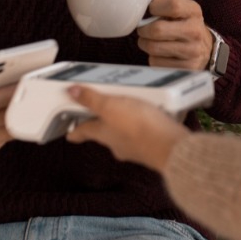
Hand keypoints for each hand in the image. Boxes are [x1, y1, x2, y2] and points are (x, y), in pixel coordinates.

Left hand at [65, 85, 189, 170]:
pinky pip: (144, 131)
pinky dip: (145, 123)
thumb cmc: (139, 129)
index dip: (74, 130)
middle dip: (102, 122)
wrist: (171, 147)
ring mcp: (135, 145)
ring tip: (131, 103)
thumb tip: (71, 92)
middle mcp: (117, 143)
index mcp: (102, 134)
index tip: (69, 131)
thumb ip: (91, 99)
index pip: (82, 132)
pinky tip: (153, 113)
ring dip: (125, 120)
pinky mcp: (153, 143)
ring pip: (124, 132)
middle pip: (104, 132)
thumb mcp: (110, 106)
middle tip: (101, 108)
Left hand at [137, 0, 213, 70]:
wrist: (204, 49)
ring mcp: (192, 51)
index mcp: (194, 11)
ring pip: (153, 48)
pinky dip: (153, 58)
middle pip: (157, 29)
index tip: (151, 9)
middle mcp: (196, 31)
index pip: (172, 5)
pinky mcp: (186, 68)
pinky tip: (160, 54)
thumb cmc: (184, 24)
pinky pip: (156, 62)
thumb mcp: (179, 6)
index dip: (154, 6)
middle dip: (143, 29)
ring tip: (150, 40)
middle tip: (144, 28)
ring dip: (145, 44)